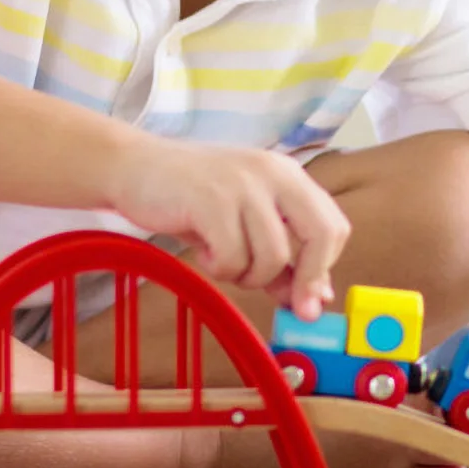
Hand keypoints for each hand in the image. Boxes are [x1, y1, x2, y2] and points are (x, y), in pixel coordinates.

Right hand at [106, 138, 350, 319]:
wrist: (135, 167)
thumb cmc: (192, 198)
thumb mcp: (245, 223)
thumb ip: (282, 257)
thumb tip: (316, 301)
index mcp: (288, 175)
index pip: (334, 225)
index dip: (324, 267)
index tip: (305, 296)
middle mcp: (273, 173)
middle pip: (322, 234)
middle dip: (307, 277)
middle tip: (283, 299)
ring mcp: (243, 184)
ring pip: (273, 257)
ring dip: (247, 275)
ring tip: (221, 259)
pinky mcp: (212, 200)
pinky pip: (233, 258)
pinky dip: (219, 268)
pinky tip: (203, 250)